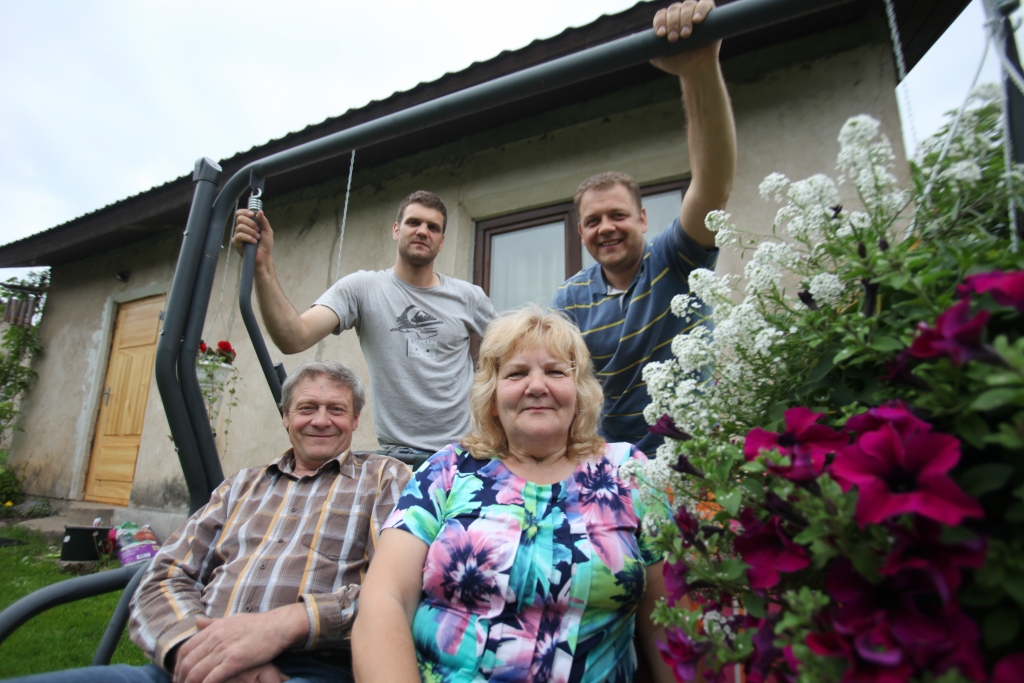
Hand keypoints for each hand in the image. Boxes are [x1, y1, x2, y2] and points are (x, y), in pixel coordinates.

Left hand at [173, 606, 306, 682]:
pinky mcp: (235, 660)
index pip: (185, 649)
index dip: (177, 665)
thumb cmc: (257, 624)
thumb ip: (212, 623)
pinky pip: (213, 677)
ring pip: (197, 672)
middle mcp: (214, 638)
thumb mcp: (231, 619)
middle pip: (187, 662)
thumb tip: (197, 622)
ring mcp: (224, 649)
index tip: (177, 675)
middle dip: (180, 678)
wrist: (278, 626)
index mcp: (212, 629)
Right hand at [232, 209, 273, 266]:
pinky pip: (239, 236)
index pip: (240, 214)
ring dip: (251, 231)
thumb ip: (263, 220)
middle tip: (258, 230)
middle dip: (251, 223)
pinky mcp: (236, 243)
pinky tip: (254, 241)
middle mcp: (241, 228)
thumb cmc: (265, 244)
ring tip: (257, 237)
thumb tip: (259, 211)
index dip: (245, 212)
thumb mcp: (267, 230)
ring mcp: (238, 235)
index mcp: (247, 224)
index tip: (252, 215)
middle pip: (240, 218)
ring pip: (240, 227)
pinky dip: (248, 237)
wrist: (265, 256)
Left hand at [651, 1, 719, 76]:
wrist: (696, 70)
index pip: (661, 14)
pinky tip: (697, 20)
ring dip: (684, 19)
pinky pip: (706, 4)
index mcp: (668, 21)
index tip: (661, 34)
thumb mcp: (658, 57)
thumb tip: (632, 37)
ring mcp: (695, 12)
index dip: (660, 22)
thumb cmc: (677, 63)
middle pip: (674, 9)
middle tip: (674, 39)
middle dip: (672, 24)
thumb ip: (647, 47)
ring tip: (685, 35)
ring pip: (688, 6)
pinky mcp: (710, 14)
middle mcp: (680, 14)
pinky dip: (701, 9)